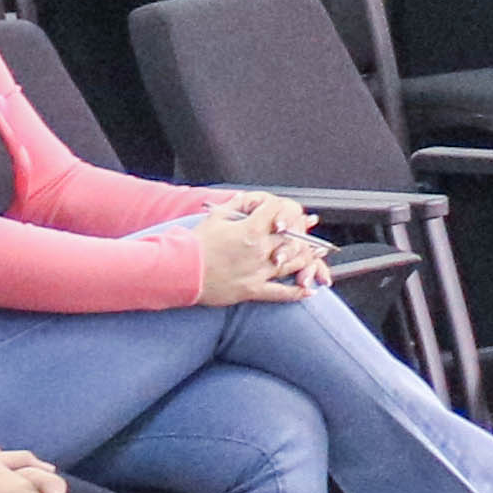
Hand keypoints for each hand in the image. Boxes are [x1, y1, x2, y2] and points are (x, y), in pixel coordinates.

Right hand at [192, 201, 306, 302]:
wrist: (177, 271)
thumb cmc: (194, 245)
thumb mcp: (215, 216)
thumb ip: (239, 204)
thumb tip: (255, 199)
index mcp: (250, 230)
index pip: (279, 211)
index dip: (282, 207)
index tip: (279, 210)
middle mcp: (259, 251)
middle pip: (293, 237)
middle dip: (301, 230)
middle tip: (307, 229)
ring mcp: (257, 272)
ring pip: (293, 263)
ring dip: (307, 257)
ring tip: (315, 254)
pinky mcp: (252, 290)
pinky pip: (281, 293)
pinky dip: (297, 293)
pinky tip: (308, 290)